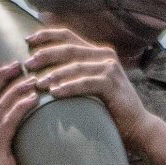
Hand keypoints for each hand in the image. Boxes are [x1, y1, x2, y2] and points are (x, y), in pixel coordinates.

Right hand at [0, 60, 37, 164]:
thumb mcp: (4, 156)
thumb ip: (5, 137)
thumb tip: (20, 120)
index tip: (0, 63)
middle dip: (0, 77)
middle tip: (18, 63)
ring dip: (15, 89)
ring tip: (32, 78)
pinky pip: (7, 123)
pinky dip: (19, 108)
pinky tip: (32, 99)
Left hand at [17, 26, 152, 147]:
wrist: (138, 128)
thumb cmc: (109, 111)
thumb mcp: (90, 88)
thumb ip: (74, 76)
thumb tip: (44, 73)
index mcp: (97, 53)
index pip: (68, 36)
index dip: (47, 35)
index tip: (27, 40)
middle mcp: (104, 56)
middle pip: (69, 48)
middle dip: (45, 54)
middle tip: (27, 64)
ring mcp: (110, 68)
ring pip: (76, 65)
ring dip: (54, 73)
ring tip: (38, 82)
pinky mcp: (112, 84)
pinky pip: (86, 83)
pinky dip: (69, 87)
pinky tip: (54, 93)